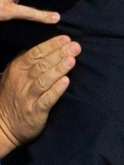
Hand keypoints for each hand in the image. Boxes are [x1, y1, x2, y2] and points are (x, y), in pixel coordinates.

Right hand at [0, 36, 80, 155]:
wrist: (3, 125)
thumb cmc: (15, 94)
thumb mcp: (16, 74)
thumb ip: (29, 60)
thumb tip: (51, 44)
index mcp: (17, 69)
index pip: (35, 54)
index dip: (51, 45)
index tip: (66, 39)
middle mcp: (21, 82)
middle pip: (42, 65)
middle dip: (59, 54)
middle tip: (75, 47)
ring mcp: (27, 97)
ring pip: (44, 81)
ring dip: (59, 69)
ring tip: (72, 60)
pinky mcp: (35, 112)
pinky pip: (46, 99)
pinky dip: (56, 90)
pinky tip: (66, 82)